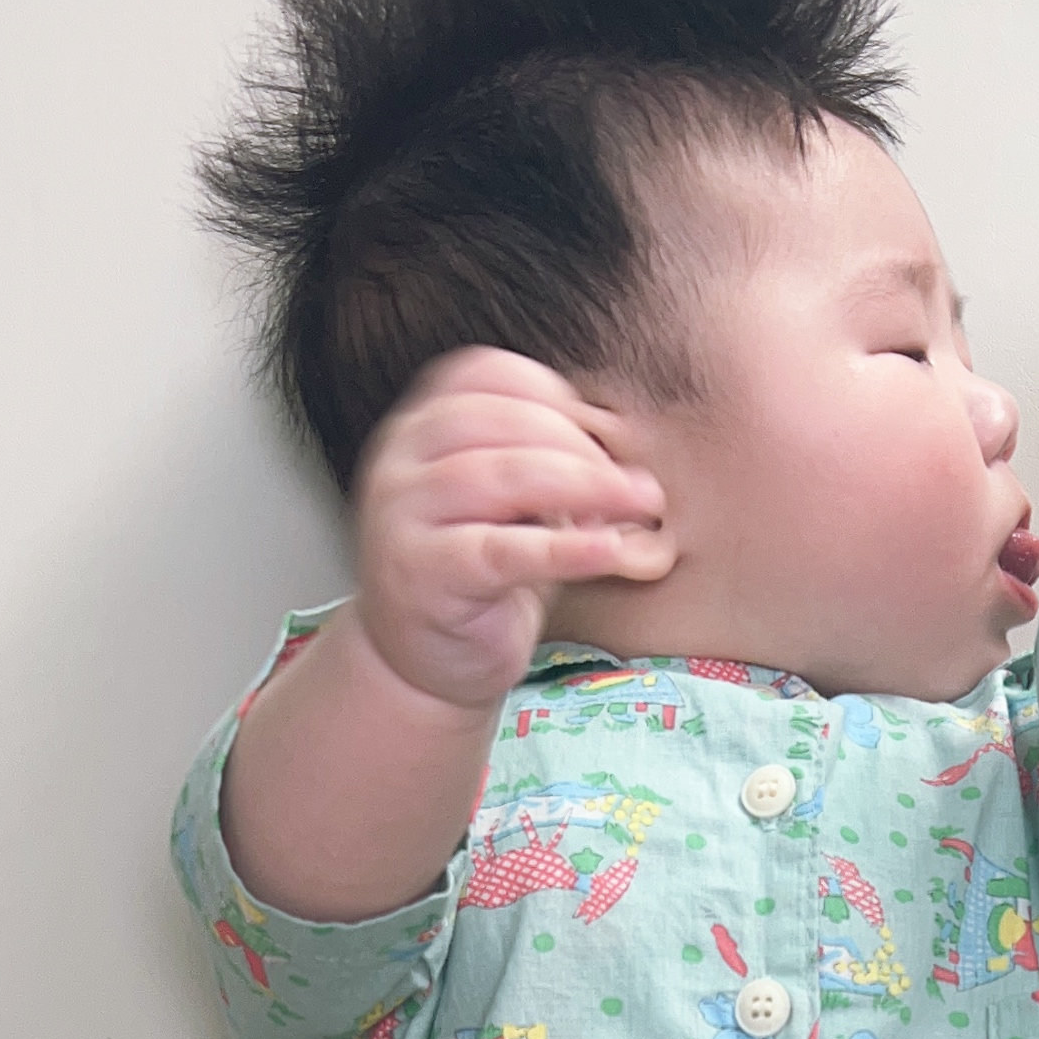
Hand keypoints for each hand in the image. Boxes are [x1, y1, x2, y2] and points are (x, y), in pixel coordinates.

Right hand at [350, 345, 671, 711]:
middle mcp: (399, 458)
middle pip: (497, 419)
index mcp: (422, 425)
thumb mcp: (515, 509)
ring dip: (580, 485)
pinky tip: (607, 550)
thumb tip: (635, 467)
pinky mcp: (420, 574)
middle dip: (580, 446)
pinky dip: (560, 549)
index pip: (486, 374)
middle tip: (639, 486)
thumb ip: (553, 470)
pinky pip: (498, 551)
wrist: (420, 665)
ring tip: (636, 508)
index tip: (603, 437)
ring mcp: (401, 515)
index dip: (552, 395)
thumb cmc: (478, 579)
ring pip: (496, 477)